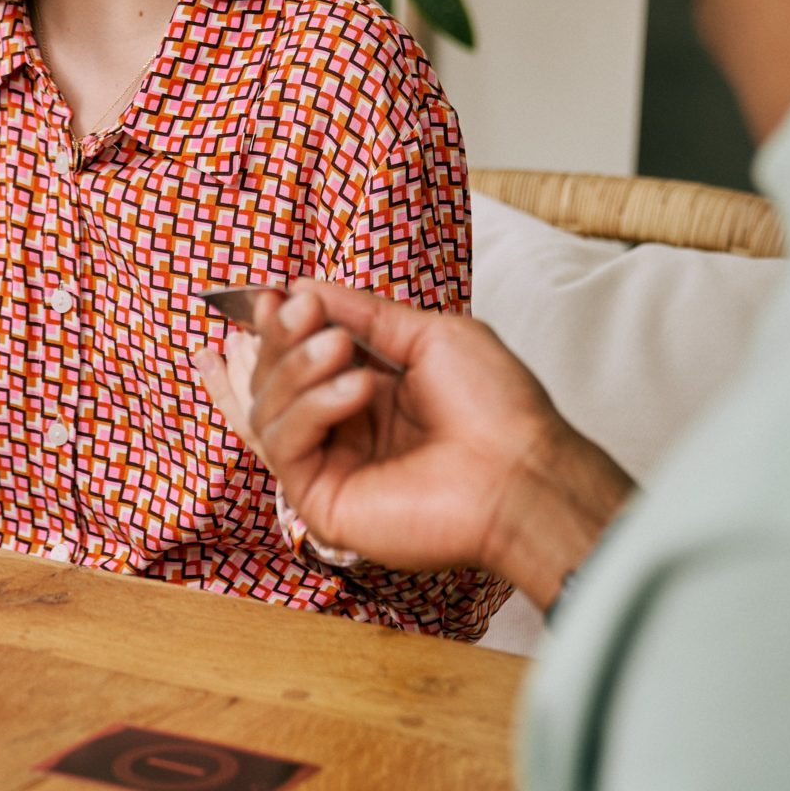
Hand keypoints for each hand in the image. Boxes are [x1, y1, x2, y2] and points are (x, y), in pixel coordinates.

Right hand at [196, 282, 635, 604]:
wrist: (521, 471)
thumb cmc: (495, 408)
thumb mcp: (429, 336)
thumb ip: (364, 314)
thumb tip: (304, 288)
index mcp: (366, 392)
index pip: (295, 359)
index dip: (276, 327)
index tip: (269, 296)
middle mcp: (342, 430)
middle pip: (271, 381)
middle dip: (281, 338)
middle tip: (304, 310)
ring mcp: (330, 466)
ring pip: (267, 410)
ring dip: (297, 368)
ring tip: (340, 347)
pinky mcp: (321, 502)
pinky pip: (284, 445)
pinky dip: (313, 408)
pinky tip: (356, 390)